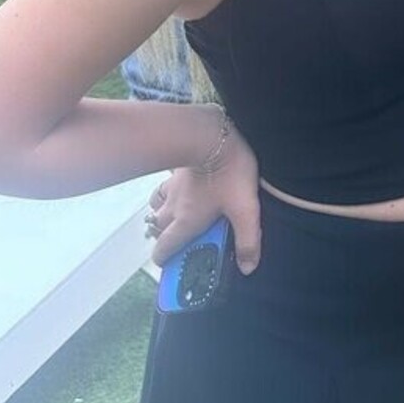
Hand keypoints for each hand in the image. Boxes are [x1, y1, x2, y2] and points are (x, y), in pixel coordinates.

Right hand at [146, 123, 261, 273]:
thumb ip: (248, 241)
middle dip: (165, 240)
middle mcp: (173, 208)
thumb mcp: (246, 210)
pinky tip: (180, 192)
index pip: (163, 250)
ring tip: (178, 219)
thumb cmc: (230, 172)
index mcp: (186, 222)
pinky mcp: (175, 172)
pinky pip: (163, 188)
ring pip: (155, 209)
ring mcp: (171, 188)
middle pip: (157, 232)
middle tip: (183, 242)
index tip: (173, 265)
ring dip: (163, 218)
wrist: (215, 135)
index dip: (164, 261)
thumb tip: (248, 268)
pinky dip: (166, 195)